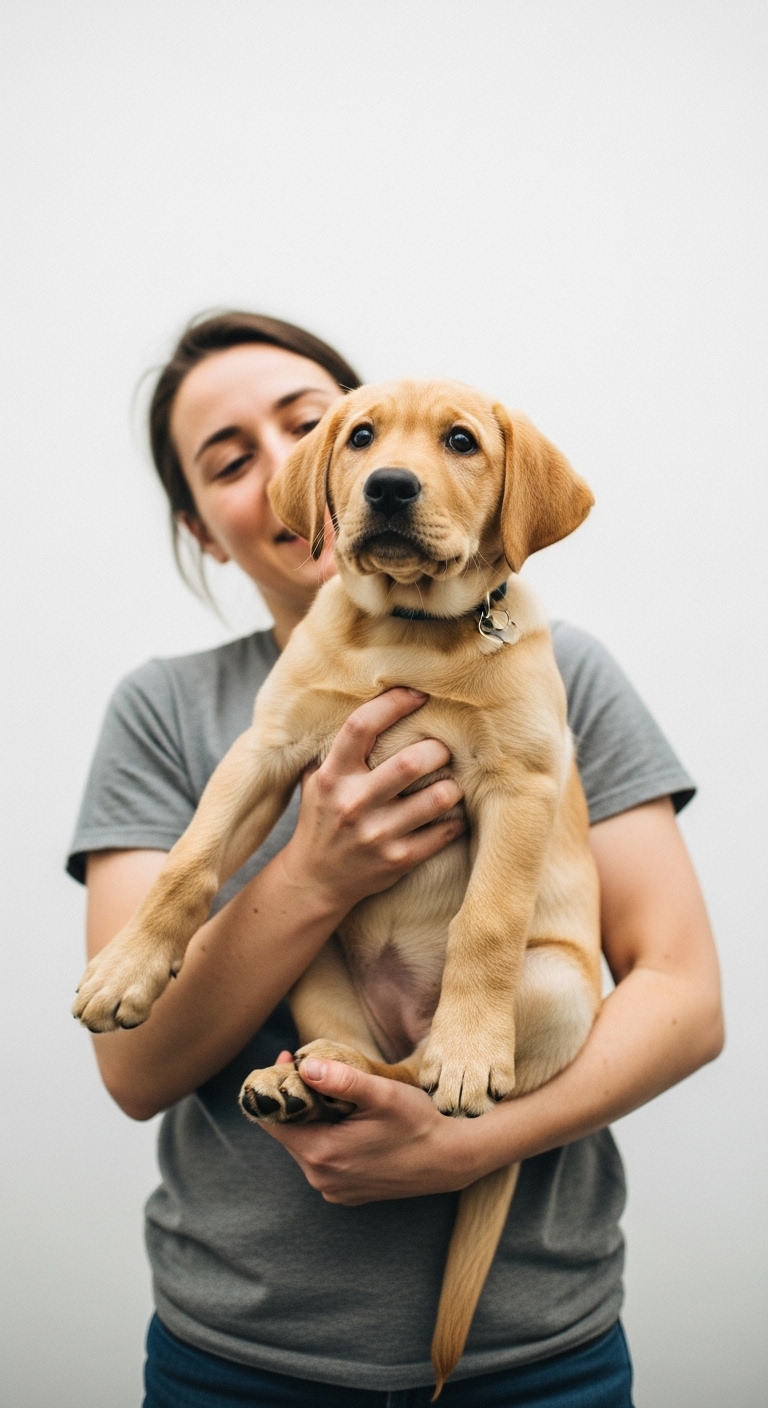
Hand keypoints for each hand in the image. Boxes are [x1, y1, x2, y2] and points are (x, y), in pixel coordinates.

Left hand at [262, 1052, 492, 1203]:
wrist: (450, 1160)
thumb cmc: (418, 1123)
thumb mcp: (382, 1094)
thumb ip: (342, 1079)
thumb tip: (307, 1066)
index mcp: (322, 1154)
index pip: (275, 1121)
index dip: (275, 1088)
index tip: (287, 1060)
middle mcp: (321, 1179)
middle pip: (288, 1133)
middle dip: (294, 1100)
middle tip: (307, 1067)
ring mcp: (334, 1190)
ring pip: (305, 1147)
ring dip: (311, 1119)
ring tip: (327, 1090)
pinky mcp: (347, 1193)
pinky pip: (322, 1162)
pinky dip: (325, 1139)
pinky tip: (344, 1119)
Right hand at [282, 688, 465, 915]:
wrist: (315, 879)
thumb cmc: (323, 818)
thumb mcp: (318, 779)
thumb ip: (340, 747)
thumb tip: (374, 699)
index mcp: (332, 776)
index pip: (362, 726)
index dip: (394, 703)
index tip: (418, 694)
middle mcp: (353, 803)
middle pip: (411, 763)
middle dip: (438, 749)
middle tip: (442, 749)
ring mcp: (377, 834)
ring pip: (437, 798)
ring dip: (452, 786)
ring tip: (451, 782)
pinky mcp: (398, 860)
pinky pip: (445, 832)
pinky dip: (456, 819)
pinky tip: (451, 814)